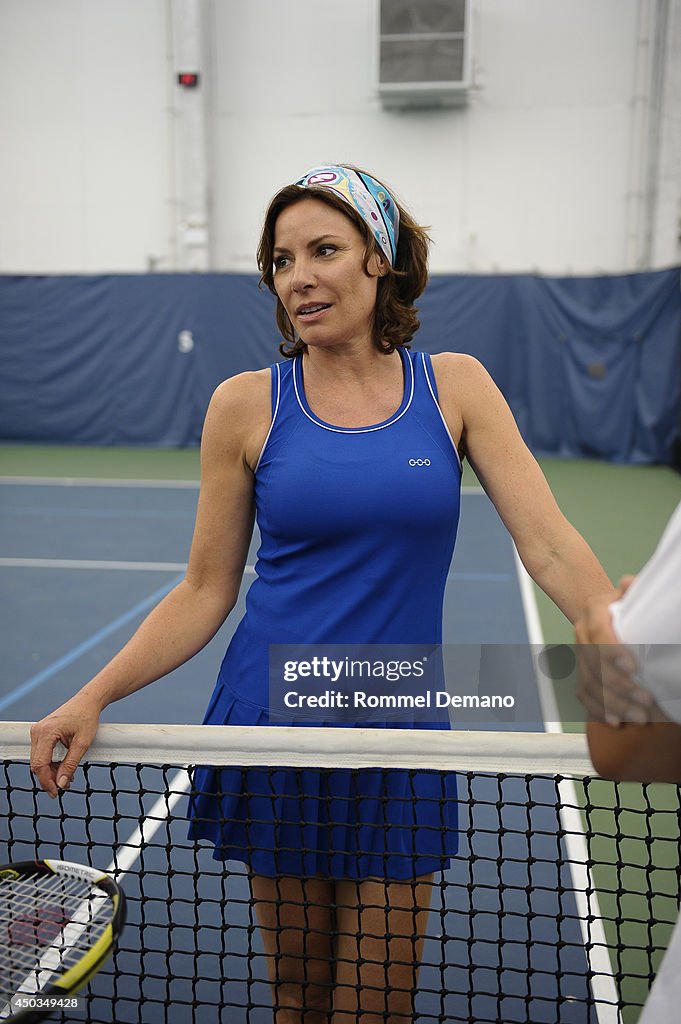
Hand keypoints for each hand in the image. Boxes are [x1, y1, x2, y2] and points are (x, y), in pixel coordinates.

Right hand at [30, 695, 100, 797]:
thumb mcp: (82, 743)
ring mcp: (37, 731)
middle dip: (49, 778)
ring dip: (50, 771)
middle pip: (37, 764)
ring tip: (68, 777)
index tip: (57, 792)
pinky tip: (63, 768)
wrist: (87, 701)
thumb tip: (62, 784)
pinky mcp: (40, 732)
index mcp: (47, 732)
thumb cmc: (87, 717)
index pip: (40, 764)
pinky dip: (50, 762)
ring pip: (38, 760)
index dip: (47, 781)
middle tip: (64, 786)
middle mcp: (38, 731)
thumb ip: (71, 764)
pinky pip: (41, 753)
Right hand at [575, 576, 654, 725]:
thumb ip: (629, 590)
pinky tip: (615, 721)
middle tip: (645, 700)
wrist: (596, 609)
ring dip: (613, 704)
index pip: (598, 635)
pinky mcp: (581, 672)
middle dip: (619, 686)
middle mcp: (582, 634)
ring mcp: (579, 654)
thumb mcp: (626, 593)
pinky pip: (584, 694)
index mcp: (593, 612)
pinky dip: (598, 710)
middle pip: (594, 666)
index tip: (632, 666)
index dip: (612, 652)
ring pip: (589, 684)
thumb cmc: (619, 603)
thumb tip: (629, 584)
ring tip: (638, 716)